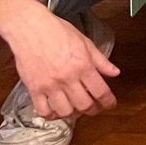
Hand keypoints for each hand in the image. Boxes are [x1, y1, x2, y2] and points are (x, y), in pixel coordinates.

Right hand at [4, 6, 119, 118]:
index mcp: (83, 65)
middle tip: (94, 108)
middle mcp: (68, 78)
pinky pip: (43, 111)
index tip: (110, 105)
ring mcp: (50, 85)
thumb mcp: (85, 42)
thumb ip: (101, 61)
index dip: (108, 101)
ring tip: (76, 109)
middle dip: (93, 110)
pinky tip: (56, 111)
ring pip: (65, 111)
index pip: (100, 90)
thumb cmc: (57, 31)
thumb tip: (115, 72)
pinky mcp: (34, 89)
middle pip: (84, 105)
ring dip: (73, 114)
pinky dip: (51, 115)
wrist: (31, 28)